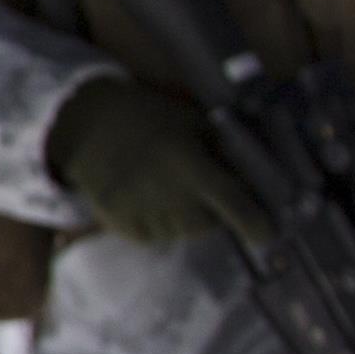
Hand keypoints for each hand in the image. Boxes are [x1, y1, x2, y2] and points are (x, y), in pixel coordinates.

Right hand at [47, 76, 266, 249]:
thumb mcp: (194, 122)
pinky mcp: (123, 225)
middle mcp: (170, 197)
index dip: (258, 225)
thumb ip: (225, 152)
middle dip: (210, 211)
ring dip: (182, 217)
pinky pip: (154, 236)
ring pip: (180, 232)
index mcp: (192, 168)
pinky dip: (156, 222)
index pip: (237, 205)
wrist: (86, 125)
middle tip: (195, 188)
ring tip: (163, 188)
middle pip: (207, 224)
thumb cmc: (148, 117)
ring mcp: (144, 214)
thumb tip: (258, 178)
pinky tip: (144, 197)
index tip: (268, 235)